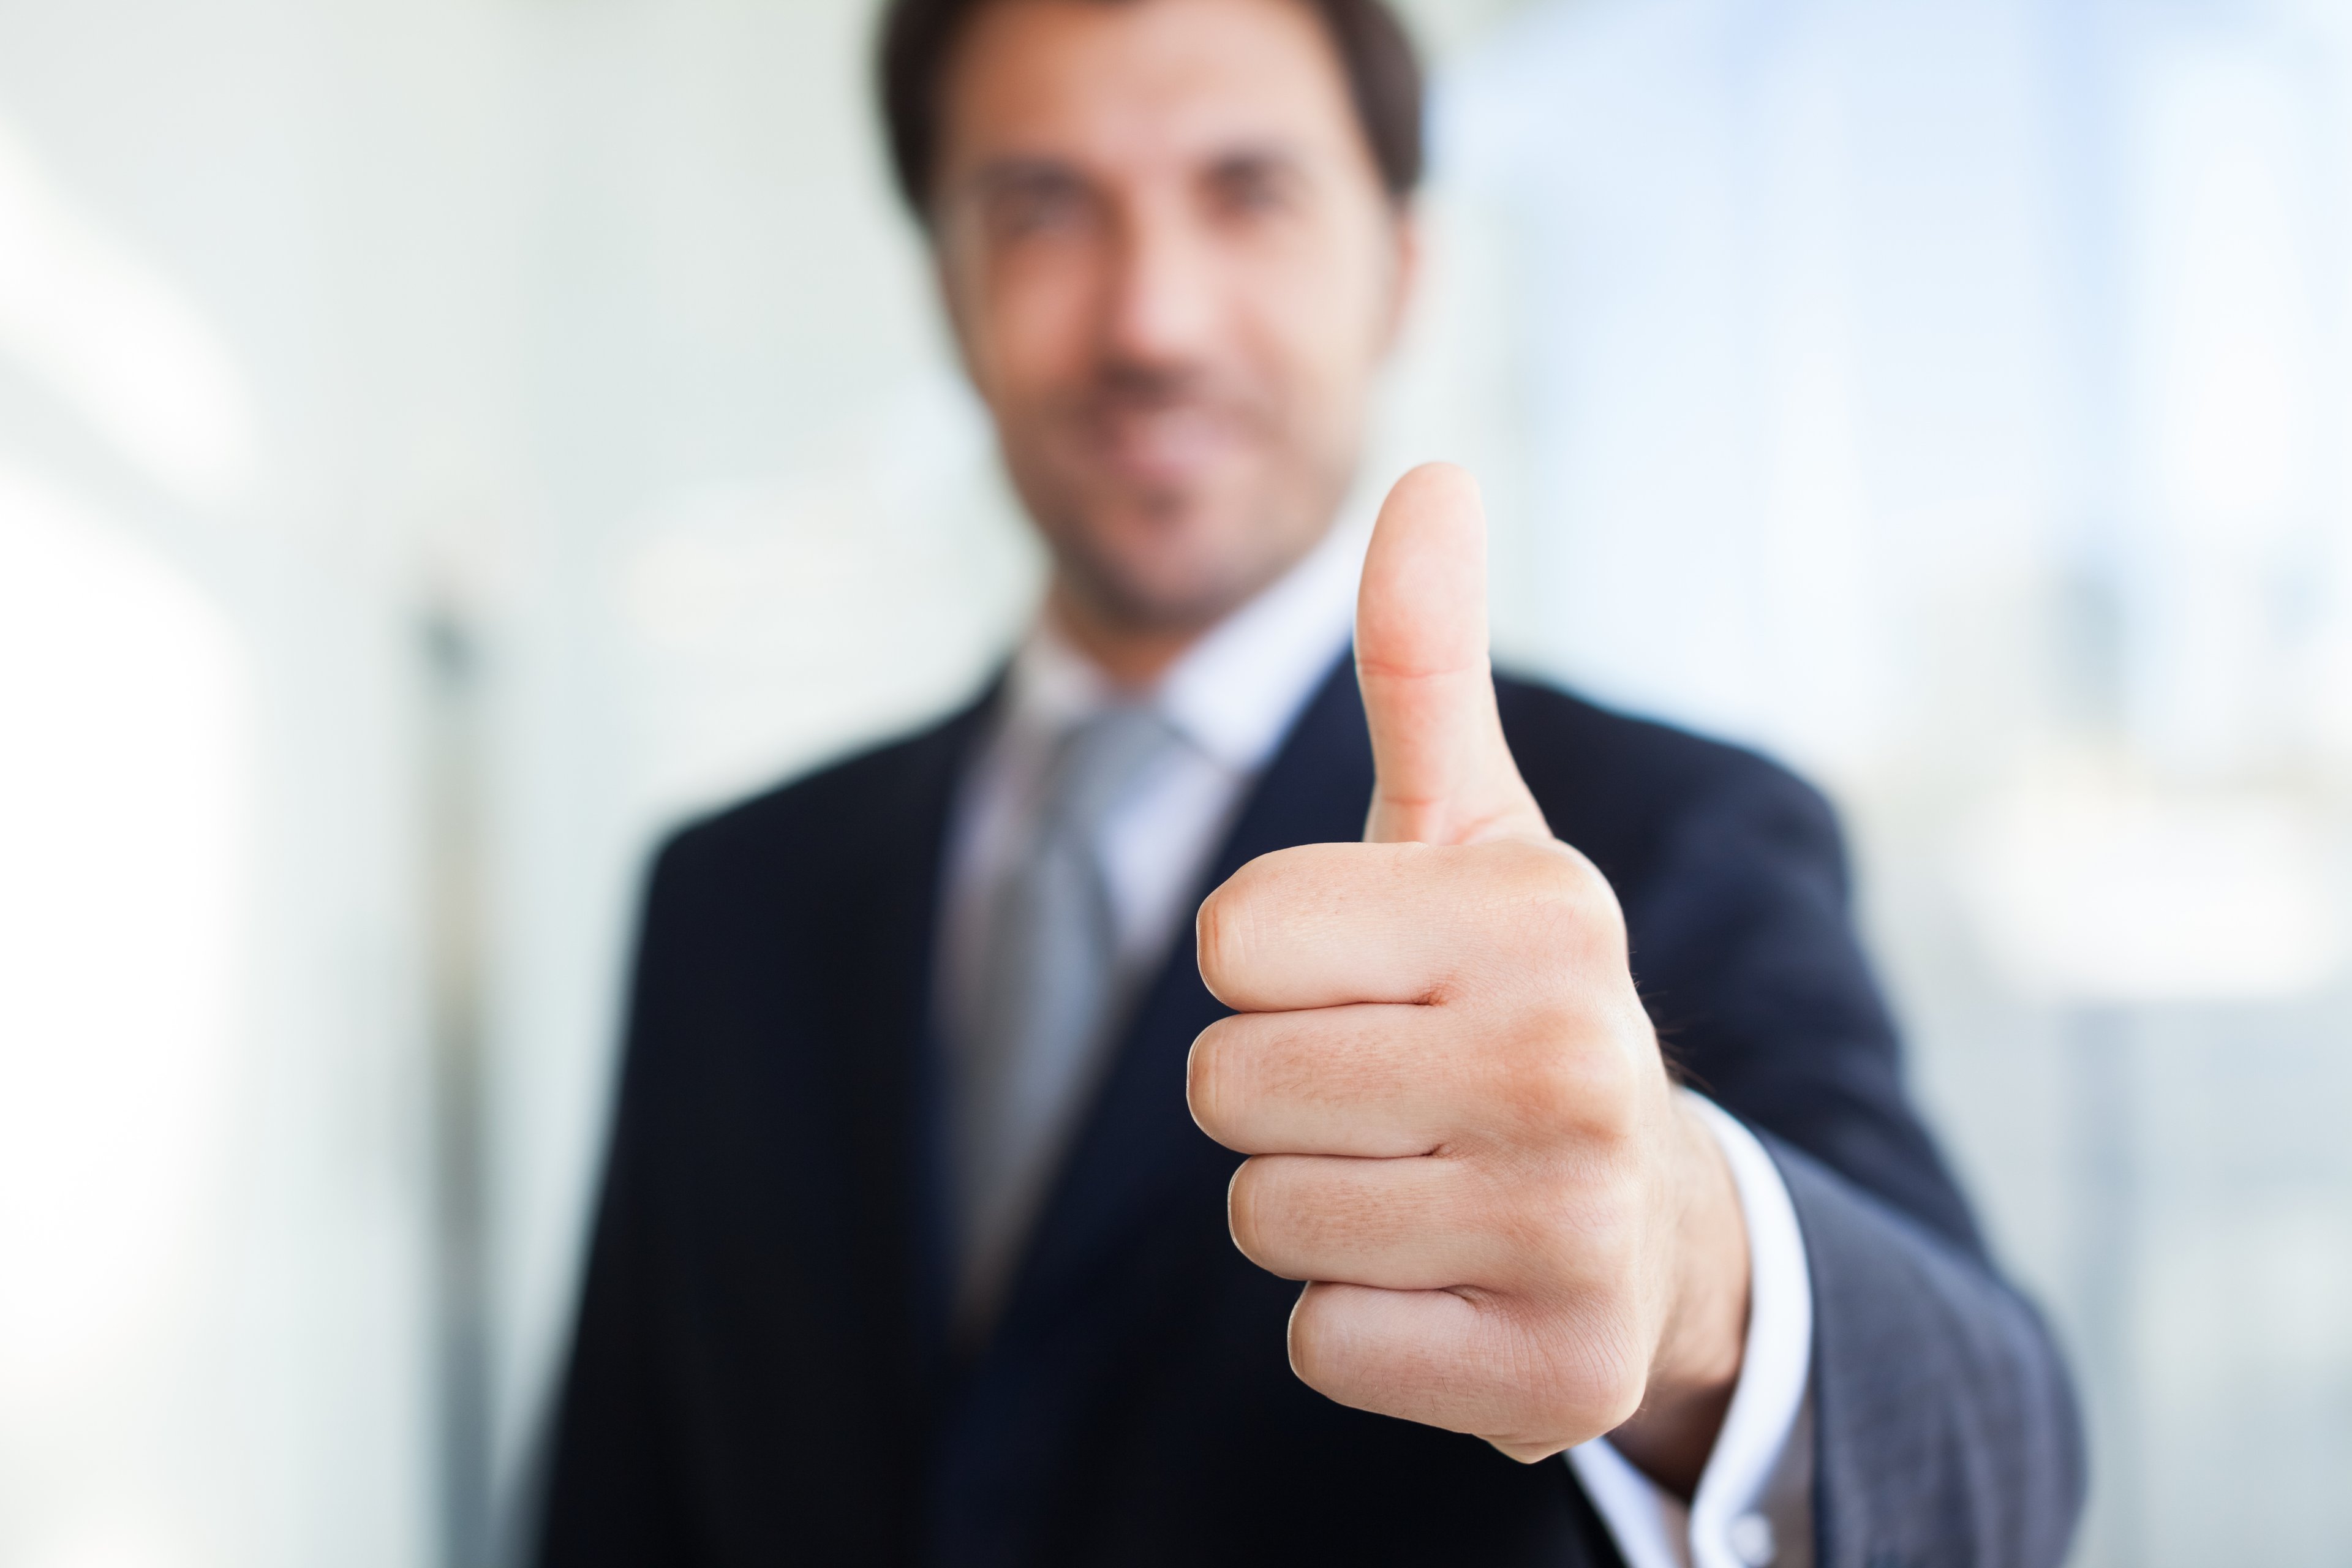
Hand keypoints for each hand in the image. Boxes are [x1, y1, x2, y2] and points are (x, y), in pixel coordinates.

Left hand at [1186, 464, 1750, 1488]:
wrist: (1645, 1219)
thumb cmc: (1510, 1000)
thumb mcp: (1474, 831)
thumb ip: (1427, 660)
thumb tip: (1433, 473)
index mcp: (1541, 910)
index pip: (1232, 939)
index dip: (1269, 967)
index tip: (1373, 980)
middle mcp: (1577, 1062)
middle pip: (1226, 1086)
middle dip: (1278, 1092)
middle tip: (1396, 1091)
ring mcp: (1574, 1230)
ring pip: (1262, 1217)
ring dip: (1316, 1203)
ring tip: (1425, 1176)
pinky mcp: (1553, 1375)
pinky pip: (1320, 1339)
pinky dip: (1362, 1318)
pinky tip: (1454, 1276)